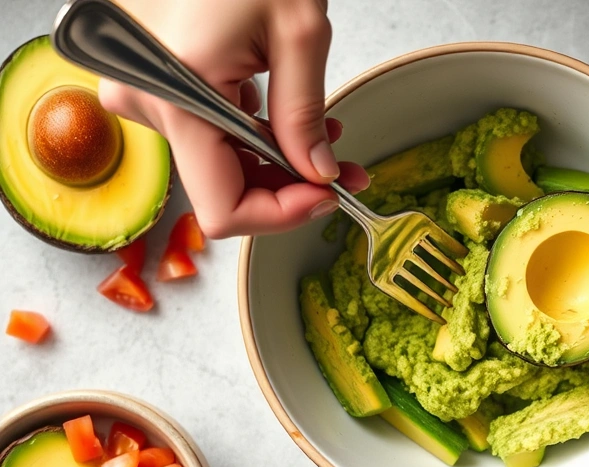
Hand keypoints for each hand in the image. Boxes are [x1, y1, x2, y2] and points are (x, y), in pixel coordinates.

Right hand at [98, 0, 368, 237]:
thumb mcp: (298, 33)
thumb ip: (306, 115)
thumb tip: (319, 174)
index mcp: (177, 97)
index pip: (222, 208)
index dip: (280, 215)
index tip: (326, 197)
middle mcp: (146, 102)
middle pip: (223, 187)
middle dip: (290, 188)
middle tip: (346, 175)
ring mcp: (147, 92)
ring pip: (220, 162)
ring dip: (279, 163)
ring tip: (332, 142)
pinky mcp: (159, 81)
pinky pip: (209, 131)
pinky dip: (256, 136)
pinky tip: (294, 121)